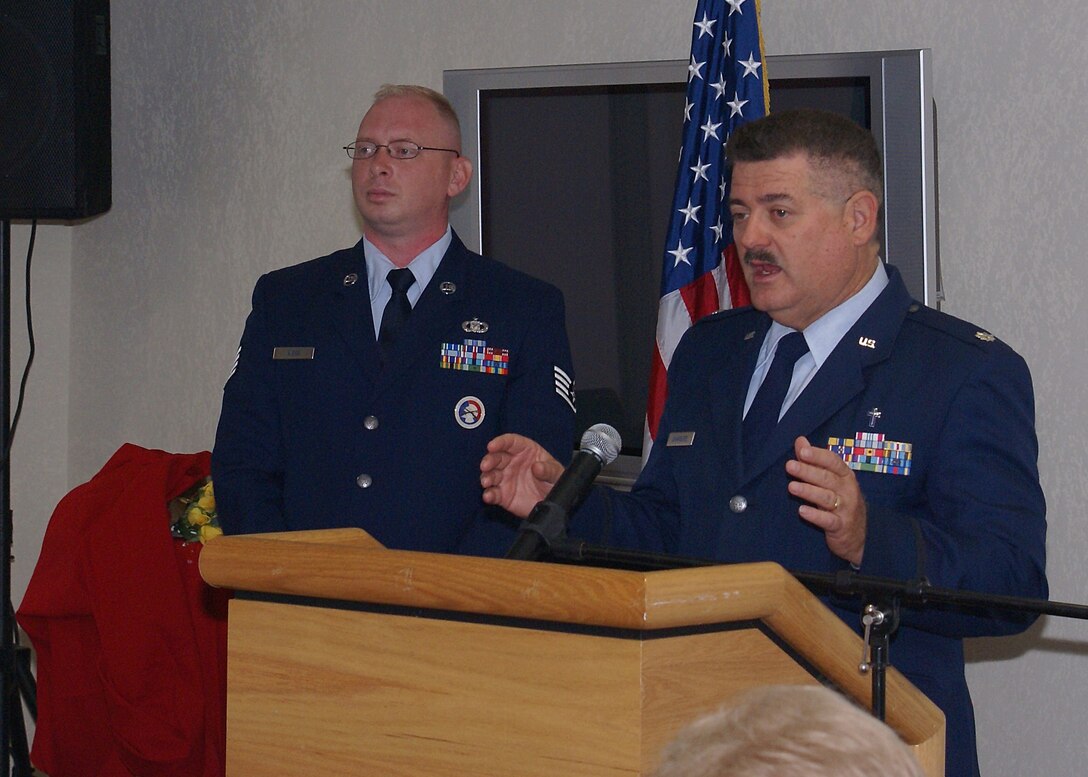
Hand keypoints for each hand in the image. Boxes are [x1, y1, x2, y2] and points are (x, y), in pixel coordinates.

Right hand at [480, 434, 563, 517]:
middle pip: (496, 457)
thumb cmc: (555, 481)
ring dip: (486, 477)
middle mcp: (512, 462)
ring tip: (486, 482)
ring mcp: (506, 478)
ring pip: (491, 475)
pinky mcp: (503, 495)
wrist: (553, 502)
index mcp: (525, 451)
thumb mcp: (557, 473)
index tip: (492, 446)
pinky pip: (493, 493)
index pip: (510, 442)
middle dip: (489, 460)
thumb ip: (548, 469)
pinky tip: (488, 496)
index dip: (500, 442)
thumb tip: (537, 467)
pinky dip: (489, 495)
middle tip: (485, 466)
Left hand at [785, 436, 866, 565]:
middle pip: (827, 478)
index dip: (818, 456)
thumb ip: (815, 461)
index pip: (833, 462)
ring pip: (826, 498)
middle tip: (790, 466)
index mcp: (845, 476)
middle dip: (808, 471)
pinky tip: (802, 511)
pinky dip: (815, 515)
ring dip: (808, 491)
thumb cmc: (841, 502)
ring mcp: (846, 509)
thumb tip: (800, 440)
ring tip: (791, 487)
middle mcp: (848, 490)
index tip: (802, 451)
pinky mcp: (841, 526)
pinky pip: (828, 520)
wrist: (858, 536)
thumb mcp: (831, 480)